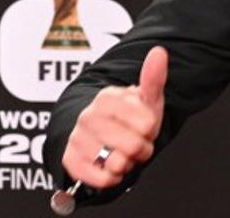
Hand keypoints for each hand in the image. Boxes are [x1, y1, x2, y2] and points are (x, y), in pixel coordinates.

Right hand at [61, 46, 167, 188]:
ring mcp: (78, 138)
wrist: (103, 137)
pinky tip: (110, 166)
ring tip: (122, 153)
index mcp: (107, 97)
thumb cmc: (130, 118)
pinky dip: (112, 178)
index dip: (150, 130)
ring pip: (118, 164)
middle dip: (141, 149)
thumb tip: (159, 51)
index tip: (144, 125)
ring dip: (127, 164)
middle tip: (136, 143)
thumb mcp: (146, 99)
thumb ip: (153, 77)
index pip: (146, 124)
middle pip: (134, 145)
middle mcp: (88, 116)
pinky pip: (102, 179)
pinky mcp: (70, 160)